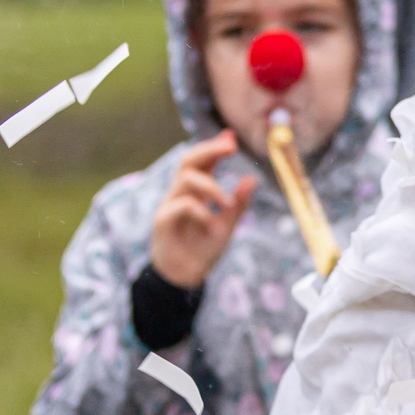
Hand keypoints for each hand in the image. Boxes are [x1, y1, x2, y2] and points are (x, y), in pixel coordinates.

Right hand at [149, 130, 257, 289]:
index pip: (203, 161)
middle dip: (209, 148)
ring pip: (186, 178)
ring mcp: (170, 205)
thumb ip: (238, 204)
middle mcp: (181, 193)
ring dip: (211, 186)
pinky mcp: (162, 221)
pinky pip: (180, 204)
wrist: (186, 278)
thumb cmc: (204, 250)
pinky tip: (209, 223)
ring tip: (226, 204)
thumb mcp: (227, 225)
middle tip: (231, 146)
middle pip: (189, 160)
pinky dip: (199, 210)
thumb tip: (252, 178)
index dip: (215, 147)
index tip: (231, 136)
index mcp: (196, 191)